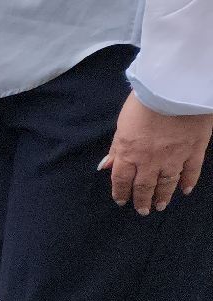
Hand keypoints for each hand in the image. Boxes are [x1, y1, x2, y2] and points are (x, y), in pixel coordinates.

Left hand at [102, 93, 211, 214]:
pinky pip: (191, 171)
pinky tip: (185, 190)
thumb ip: (116, 148)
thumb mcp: (122, 124)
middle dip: (142, 200)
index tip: (122, 201)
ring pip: (167, 183)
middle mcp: (150, 161)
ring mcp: (174, 157)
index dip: (120, 192)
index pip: (121, 180)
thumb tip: (105, 166)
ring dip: (163, 196)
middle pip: (144, 186)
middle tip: (142, 211)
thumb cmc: (143, 102)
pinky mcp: (194, 150)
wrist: (173, 90)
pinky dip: (188, 182)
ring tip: (161, 206)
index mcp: (129, 153)